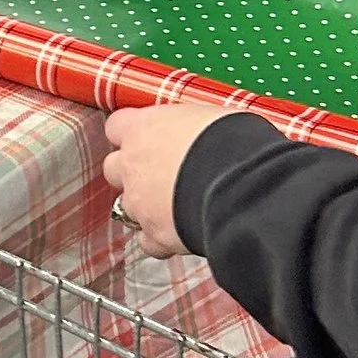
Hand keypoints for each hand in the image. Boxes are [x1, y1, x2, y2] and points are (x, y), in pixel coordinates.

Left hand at [102, 99, 235, 259]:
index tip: (147, 136)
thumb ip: (192, 126)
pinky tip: (183, 233)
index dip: (133, 133)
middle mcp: (133, 164)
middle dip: (134, 172)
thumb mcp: (212, 117)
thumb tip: (205, 128)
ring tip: (179, 205)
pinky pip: (149, 241)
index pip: (118, 126)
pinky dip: (162, 240)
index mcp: (144, 128)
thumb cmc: (232, 143)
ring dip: (147, 206)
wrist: (241, 185)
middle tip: (163, 173)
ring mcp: (139, 202)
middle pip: (116, 168)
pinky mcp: (154, 234)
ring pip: (129, 207)